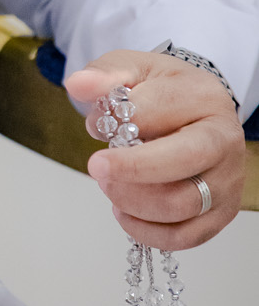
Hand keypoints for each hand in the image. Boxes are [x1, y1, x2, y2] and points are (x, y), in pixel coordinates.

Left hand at [66, 48, 244, 250]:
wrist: (194, 110)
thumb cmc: (161, 91)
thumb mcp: (132, 69)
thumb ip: (105, 75)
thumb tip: (78, 84)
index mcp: (204, 97)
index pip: (159, 110)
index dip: (119, 120)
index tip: (96, 122)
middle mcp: (224, 139)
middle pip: (182, 162)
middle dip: (130, 169)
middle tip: (96, 167)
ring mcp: (227, 179)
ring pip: (181, 205)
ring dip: (132, 200)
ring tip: (109, 186)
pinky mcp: (221, 212)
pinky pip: (185, 236)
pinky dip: (146, 231)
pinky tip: (124, 212)